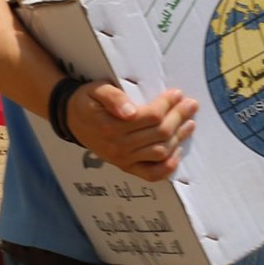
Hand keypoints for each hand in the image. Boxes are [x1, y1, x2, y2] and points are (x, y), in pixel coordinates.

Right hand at [67, 84, 198, 182]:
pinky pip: (151, 174)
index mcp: (111, 125)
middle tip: (191, 105)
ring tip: (189, 123)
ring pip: (160, 151)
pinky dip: (167, 167)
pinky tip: (177, 152)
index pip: (150, 116)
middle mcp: (118, 146)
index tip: (177, 94)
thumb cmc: (88, 101)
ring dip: (178, 137)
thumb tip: (130, 111)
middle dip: (178, 117)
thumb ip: (113, 97)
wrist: (72, 119)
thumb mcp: (96, 90)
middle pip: (159, 133)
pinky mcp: (126, 167)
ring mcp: (123, 159)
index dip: (167, 105)